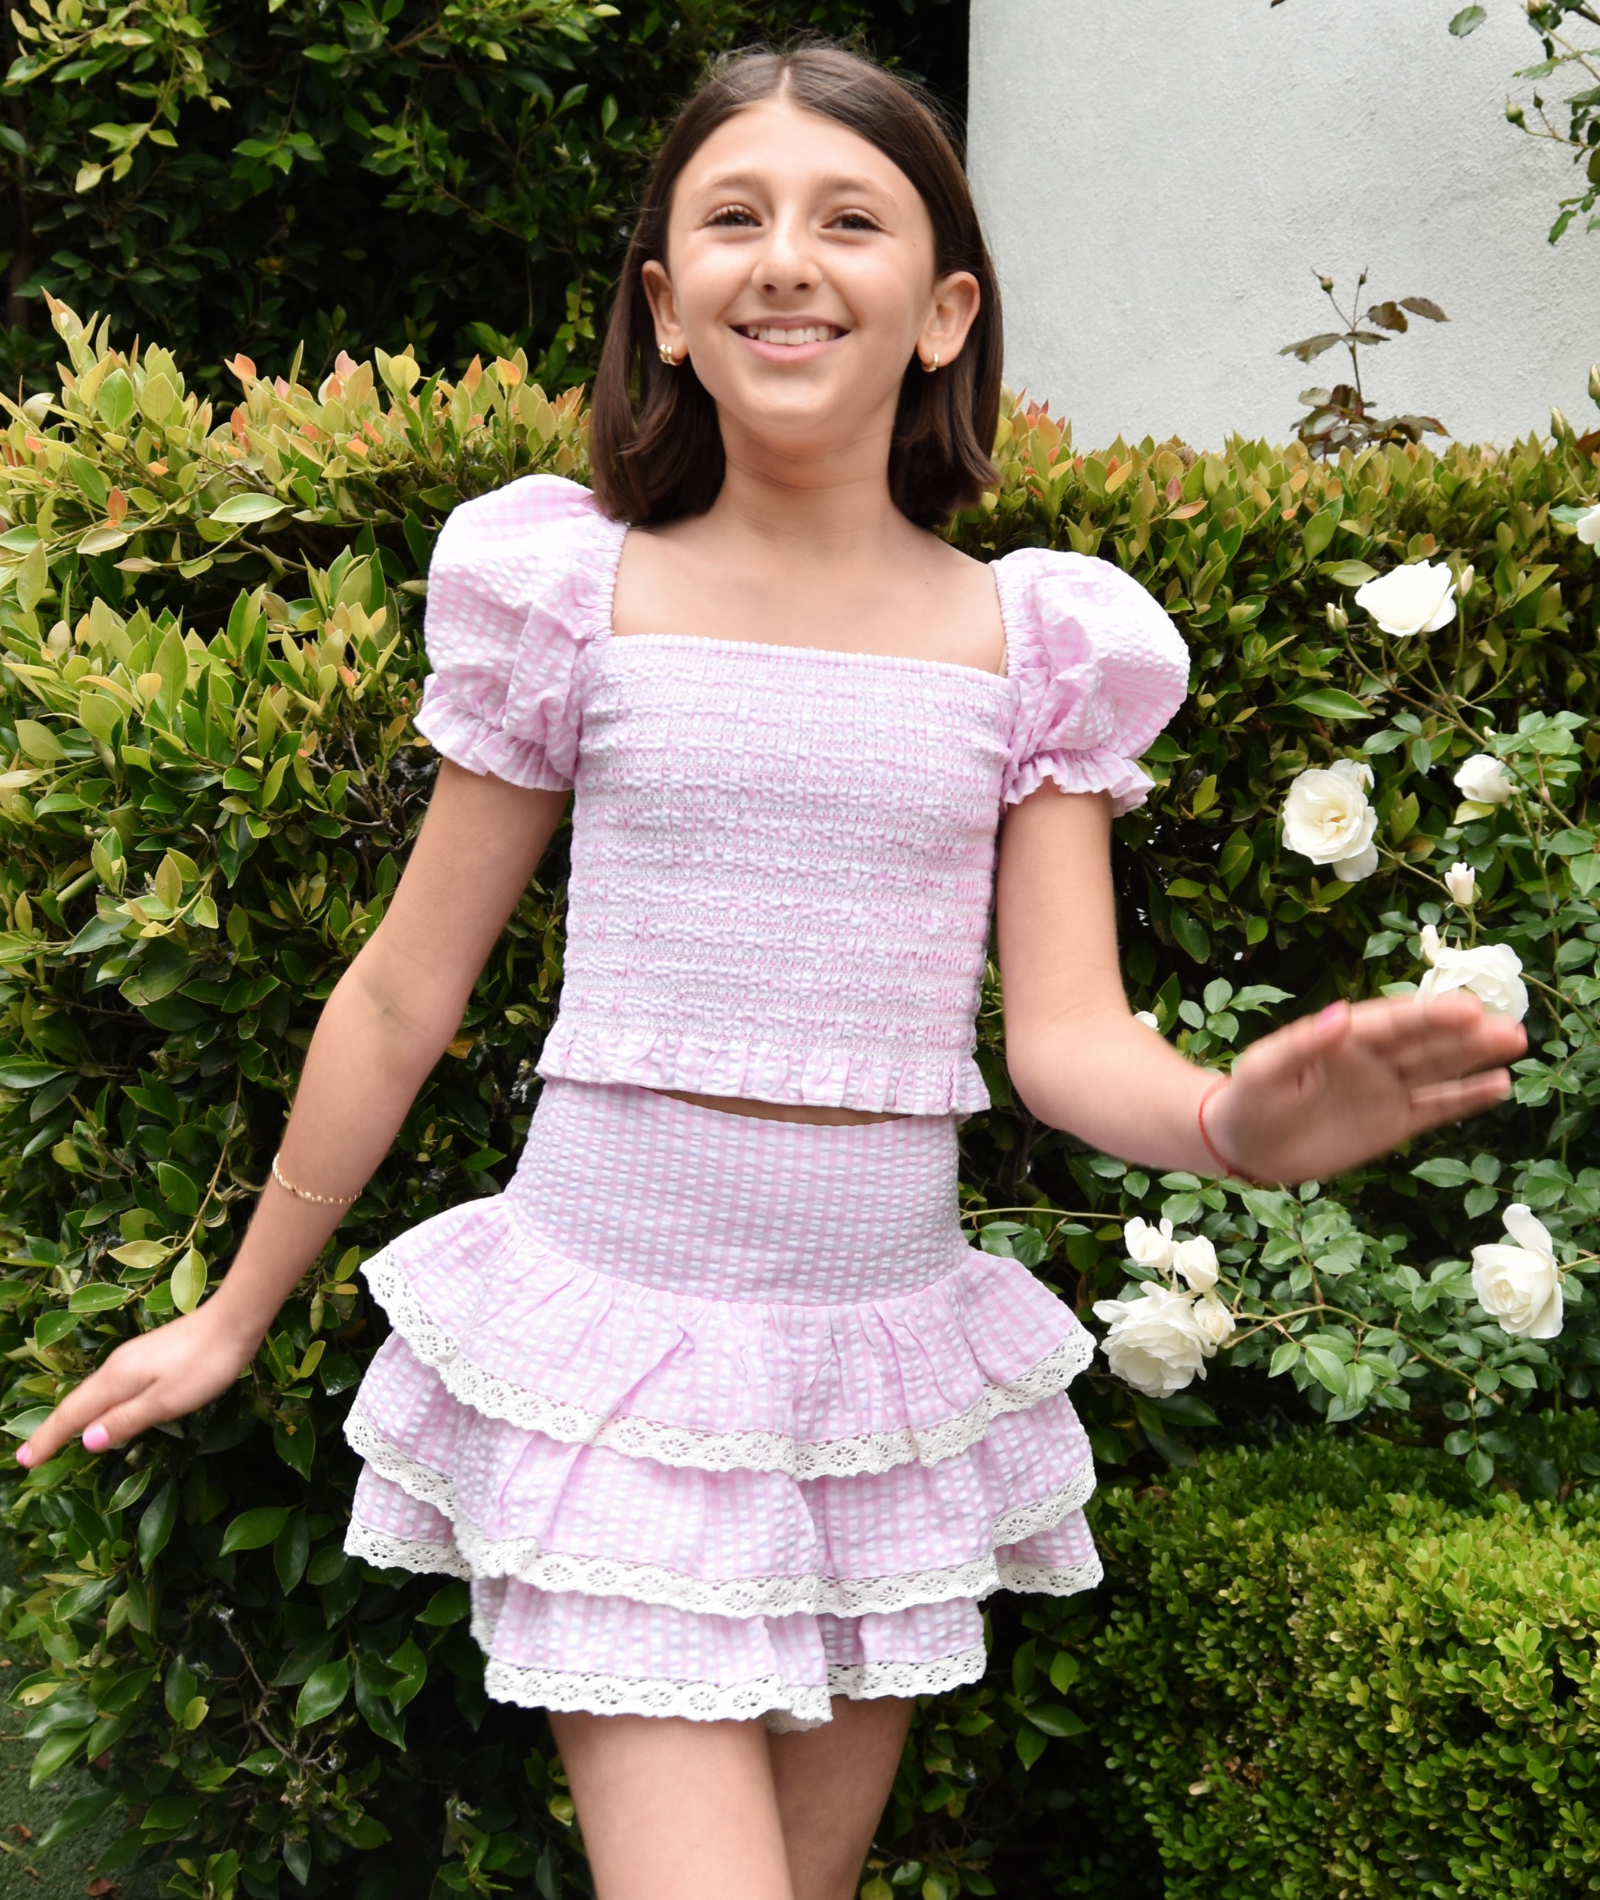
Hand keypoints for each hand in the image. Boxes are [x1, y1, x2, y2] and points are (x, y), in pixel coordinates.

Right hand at [16, 1300, 261, 1468]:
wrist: (235, 1320)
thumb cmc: (204, 1364)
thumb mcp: (166, 1400)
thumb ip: (126, 1420)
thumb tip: (87, 1440)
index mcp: (116, 1379)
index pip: (73, 1414)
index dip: (48, 1439)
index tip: (24, 1462)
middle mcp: (117, 1366)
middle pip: (77, 1402)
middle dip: (53, 1430)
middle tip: (30, 1457)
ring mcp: (133, 1358)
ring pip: (94, 1393)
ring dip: (74, 1417)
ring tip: (58, 1438)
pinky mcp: (149, 1356)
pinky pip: (111, 1386)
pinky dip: (96, 1404)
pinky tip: (103, 1411)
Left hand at [1204, 992, 1524, 1184]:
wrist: (1245, 1145)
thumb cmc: (1248, 1099)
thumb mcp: (1264, 1069)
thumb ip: (1301, 1045)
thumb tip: (1339, 1014)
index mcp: (1343, 1038)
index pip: (1393, 1022)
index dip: (1429, 1015)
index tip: (1466, 1008)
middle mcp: (1372, 1059)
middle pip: (1425, 1042)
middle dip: (1465, 1033)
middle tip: (1508, 1026)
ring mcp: (1385, 1090)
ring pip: (1437, 1069)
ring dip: (1474, 1057)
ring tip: (1513, 1042)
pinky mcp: (1393, 1123)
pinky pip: (1435, 1108)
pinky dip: (1465, 1098)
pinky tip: (1498, 1085)